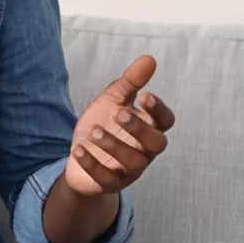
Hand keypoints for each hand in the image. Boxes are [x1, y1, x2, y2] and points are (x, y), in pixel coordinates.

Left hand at [63, 55, 176, 195]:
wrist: (80, 154)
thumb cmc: (104, 125)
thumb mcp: (113, 101)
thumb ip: (130, 82)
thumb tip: (149, 59)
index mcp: (149, 128)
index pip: (165, 121)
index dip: (159, 110)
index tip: (145, 96)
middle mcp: (144, 151)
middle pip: (155, 143)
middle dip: (139, 128)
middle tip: (119, 113)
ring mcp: (129, 169)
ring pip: (133, 162)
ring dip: (114, 146)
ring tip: (94, 131)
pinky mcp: (110, 183)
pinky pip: (106, 178)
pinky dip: (92, 164)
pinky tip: (78, 149)